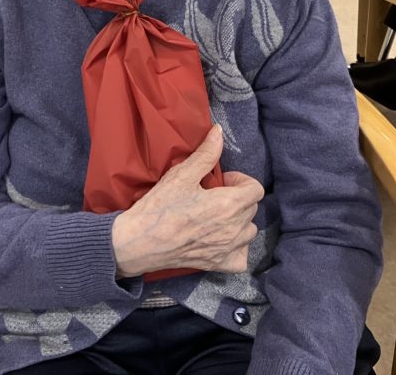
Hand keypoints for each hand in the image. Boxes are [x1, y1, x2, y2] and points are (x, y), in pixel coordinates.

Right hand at [111, 125, 263, 276]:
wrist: (139, 242)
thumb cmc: (159, 207)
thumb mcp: (182, 174)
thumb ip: (206, 153)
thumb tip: (219, 131)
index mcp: (228, 204)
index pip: (256, 189)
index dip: (241, 181)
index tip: (223, 181)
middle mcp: (233, 228)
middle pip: (252, 209)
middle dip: (238, 198)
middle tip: (214, 195)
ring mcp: (227, 249)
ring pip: (249, 232)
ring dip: (239, 222)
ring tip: (218, 216)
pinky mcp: (216, 264)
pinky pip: (241, 258)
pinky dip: (236, 249)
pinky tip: (222, 240)